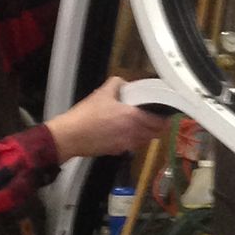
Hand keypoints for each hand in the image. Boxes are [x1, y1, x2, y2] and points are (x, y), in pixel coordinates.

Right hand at [46, 78, 164, 161]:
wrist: (71, 136)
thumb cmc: (86, 116)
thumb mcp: (101, 93)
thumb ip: (116, 84)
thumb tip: (123, 83)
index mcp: (133, 117)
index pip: (158, 122)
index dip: (164, 118)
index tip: (164, 114)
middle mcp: (134, 133)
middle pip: (155, 133)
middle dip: (158, 127)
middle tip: (155, 119)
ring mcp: (127, 145)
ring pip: (145, 141)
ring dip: (147, 134)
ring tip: (141, 125)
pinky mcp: (118, 151)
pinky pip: (133, 146)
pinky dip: (134, 141)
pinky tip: (126, 133)